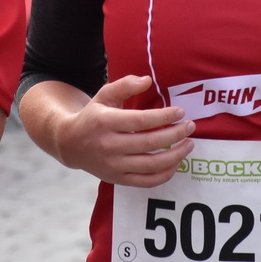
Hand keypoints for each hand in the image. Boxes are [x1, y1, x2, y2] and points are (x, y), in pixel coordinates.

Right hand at [50, 75, 195, 186]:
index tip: (180, 112)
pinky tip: (176, 162)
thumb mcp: (103, 96)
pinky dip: (165, 174)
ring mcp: (113, 165)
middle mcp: (109, 146)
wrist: (70, 144)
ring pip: (151, 165)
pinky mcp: (117, 179)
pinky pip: (146, 182)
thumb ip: (124, 85)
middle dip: (175, 135)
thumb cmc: (92, 117)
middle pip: (149, 143)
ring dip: (175, 156)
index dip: (163, 117)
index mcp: (105, 122)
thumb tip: (147, 80)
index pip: (140, 121)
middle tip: (190, 126)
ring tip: (189, 144)